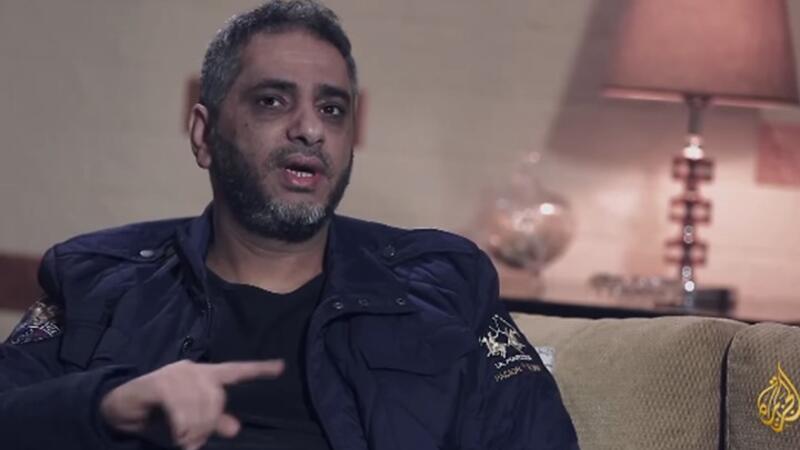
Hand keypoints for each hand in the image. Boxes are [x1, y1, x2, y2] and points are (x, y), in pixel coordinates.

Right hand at [100, 359, 283, 449]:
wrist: (121, 410)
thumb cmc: (158, 415)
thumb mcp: (188, 423)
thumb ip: (211, 423)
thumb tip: (235, 427)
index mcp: (205, 376)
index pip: (237, 371)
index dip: (259, 370)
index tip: (281, 367)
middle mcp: (193, 370)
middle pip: (217, 395)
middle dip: (209, 423)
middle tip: (195, 442)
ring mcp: (176, 373)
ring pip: (199, 401)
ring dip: (194, 427)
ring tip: (186, 442)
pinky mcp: (157, 381)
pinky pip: (179, 404)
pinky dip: (182, 423)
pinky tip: (179, 436)